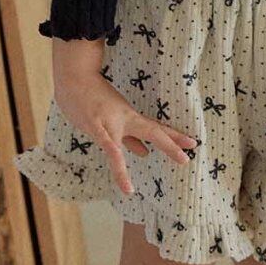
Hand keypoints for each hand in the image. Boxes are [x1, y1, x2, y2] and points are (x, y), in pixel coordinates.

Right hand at [51, 43, 197, 198]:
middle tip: (186, 159)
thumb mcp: (115, 117)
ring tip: (133, 187)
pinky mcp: (96, 126)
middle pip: (152, 131)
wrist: (73, 78)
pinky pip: (108, 148)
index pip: (156, 129)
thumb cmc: (93, 97)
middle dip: (170, 143)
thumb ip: (129, 138)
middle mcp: (124, 120)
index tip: (192, 144)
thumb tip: (144, 153)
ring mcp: (110, 123)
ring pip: (129, 141)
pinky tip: (124, 184)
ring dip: (128, 162)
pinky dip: (118, 167)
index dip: (174, 137)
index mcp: (130, 118)